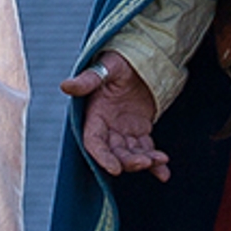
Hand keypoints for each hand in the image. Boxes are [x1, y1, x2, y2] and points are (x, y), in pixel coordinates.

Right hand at [62, 53, 168, 180]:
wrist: (140, 58)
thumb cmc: (120, 60)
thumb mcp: (106, 67)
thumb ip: (88, 80)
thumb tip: (65, 85)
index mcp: (95, 115)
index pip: (94, 142)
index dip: (103, 157)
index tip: (115, 170)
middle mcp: (107, 127)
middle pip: (114, 153)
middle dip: (129, 161)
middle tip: (146, 162)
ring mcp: (124, 131)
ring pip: (131, 154)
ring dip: (145, 162)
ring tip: (161, 160)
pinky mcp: (140, 131)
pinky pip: (146, 149)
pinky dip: (155, 162)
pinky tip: (164, 173)